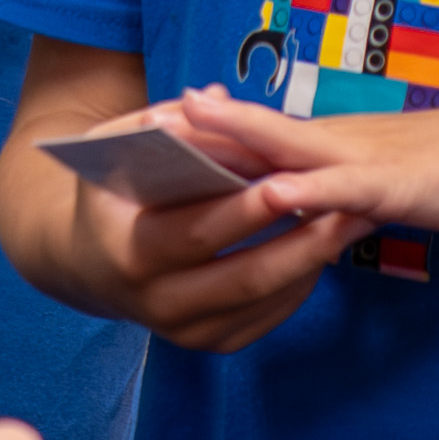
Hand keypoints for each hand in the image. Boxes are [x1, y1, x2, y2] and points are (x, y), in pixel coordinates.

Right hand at [1, 93, 359, 353]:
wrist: (85, 260)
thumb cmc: (108, 188)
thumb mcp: (112, 146)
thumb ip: (161, 120)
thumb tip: (216, 97)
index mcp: (128, 251)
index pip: (196, 233)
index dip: (245, 211)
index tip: (291, 182)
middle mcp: (153, 302)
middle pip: (242, 276)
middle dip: (301, 241)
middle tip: (350, 207)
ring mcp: (182, 330)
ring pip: (262, 300)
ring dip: (312, 261)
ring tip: (353, 221)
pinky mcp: (207, 342)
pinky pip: (265, 317)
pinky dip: (298, 284)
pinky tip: (323, 248)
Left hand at [158, 88, 438, 236]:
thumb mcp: (388, 182)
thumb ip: (343, 190)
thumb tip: (307, 204)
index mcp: (335, 144)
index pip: (259, 133)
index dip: (207, 128)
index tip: (152, 121)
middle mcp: (339, 142)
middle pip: (256, 129)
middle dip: (197, 126)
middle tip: (137, 116)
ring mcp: (364, 159)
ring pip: (285, 144)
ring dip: (232, 136)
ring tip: (178, 127)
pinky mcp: (394, 185)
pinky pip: (341, 188)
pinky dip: (304, 190)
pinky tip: (270, 193)